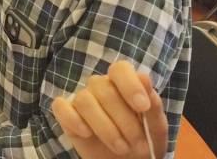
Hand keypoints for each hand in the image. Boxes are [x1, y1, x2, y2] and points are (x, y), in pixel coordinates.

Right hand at [52, 61, 167, 158]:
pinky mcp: (65, 113)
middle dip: (125, 121)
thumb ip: (153, 104)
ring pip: (84, 100)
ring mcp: (82, 99)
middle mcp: (100, 87)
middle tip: (138, 145)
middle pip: (104, 90)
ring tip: (121, 148)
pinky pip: (60, 107)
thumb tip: (145, 78)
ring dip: (105, 128)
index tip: (143, 107)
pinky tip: (87, 133)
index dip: (130, 85)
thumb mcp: (155, 128)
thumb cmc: (143, 142)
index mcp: (123, 83)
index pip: (120, 69)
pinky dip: (73, 119)